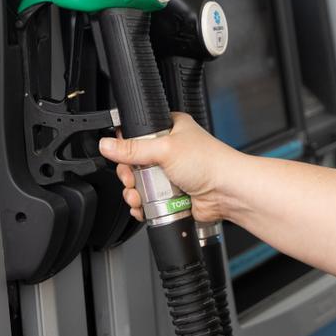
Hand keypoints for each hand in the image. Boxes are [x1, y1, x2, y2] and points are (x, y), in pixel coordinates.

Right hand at [98, 112, 239, 222]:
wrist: (227, 191)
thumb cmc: (209, 162)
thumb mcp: (165, 148)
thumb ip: (132, 148)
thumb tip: (107, 144)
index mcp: (171, 128)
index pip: (137, 134)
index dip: (126, 147)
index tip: (121, 156)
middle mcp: (171, 150)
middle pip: (134, 162)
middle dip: (129, 175)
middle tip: (131, 179)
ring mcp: (172, 173)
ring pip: (140, 184)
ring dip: (134, 193)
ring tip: (137, 196)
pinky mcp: (173, 194)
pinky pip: (149, 200)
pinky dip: (143, 206)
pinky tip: (143, 207)